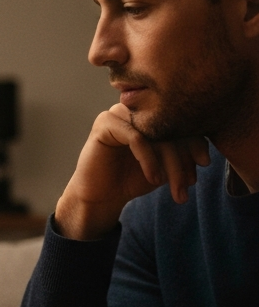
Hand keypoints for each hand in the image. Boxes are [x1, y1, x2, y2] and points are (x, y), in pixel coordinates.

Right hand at [55, 104, 208, 239]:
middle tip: (186, 185)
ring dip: (169, 163)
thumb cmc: (131, 180)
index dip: (195, 142)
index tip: (204, 164)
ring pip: (155, 133)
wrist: (101, 197)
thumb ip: (182, 153)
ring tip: (173, 187)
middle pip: (169, 127)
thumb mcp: (165, 166)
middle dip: (182, 160)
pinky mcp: (104, 124)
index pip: (180, 121)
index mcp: (149, 115)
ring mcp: (118, 114)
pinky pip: (136, 137)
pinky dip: (149, 160)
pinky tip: (154, 179)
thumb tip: (206, 152)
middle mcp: (135, 109)